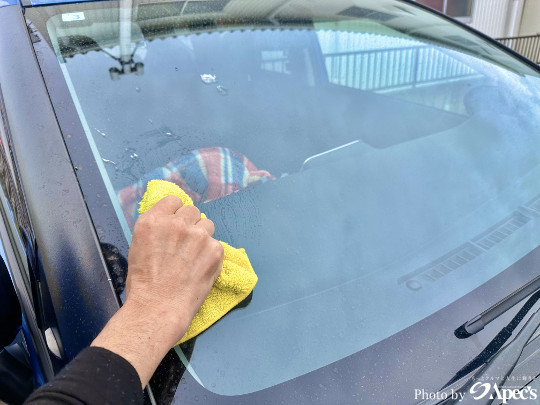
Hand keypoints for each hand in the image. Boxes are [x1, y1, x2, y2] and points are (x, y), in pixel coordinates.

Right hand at [126, 195, 223, 334]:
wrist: (159, 307)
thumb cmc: (144, 284)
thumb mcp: (139, 247)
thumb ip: (157, 230)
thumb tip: (171, 223)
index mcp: (153, 221)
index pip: (173, 201)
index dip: (175, 213)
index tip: (176, 225)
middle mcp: (176, 223)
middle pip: (192, 211)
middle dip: (190, 224)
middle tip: (185, 244)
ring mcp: (197, 235)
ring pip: (207, 225)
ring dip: (203, 237)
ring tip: (194, 257)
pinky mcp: (215, 249)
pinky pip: (216, 244)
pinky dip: (211, 254)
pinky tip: (201, 268)